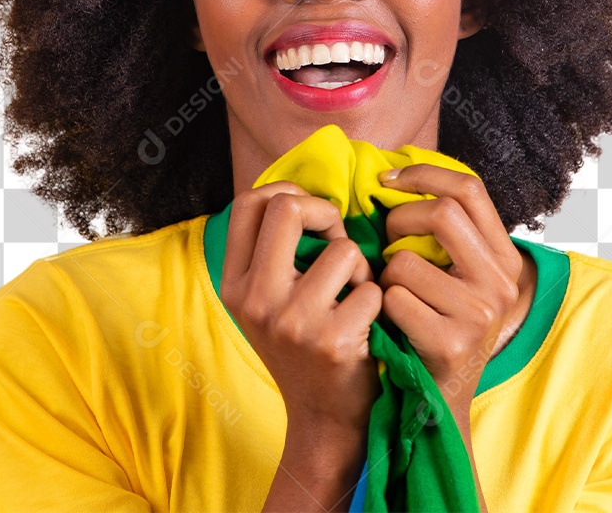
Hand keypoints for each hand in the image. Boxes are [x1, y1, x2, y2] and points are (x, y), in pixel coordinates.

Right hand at [220, 180, 384, 436]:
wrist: (323, 421)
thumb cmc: (304, 345)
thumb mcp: (269, 299)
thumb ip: (274, 249)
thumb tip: (303, 191)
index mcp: (235, 283)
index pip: (250, 202)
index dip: (287, 193)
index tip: (310, 215)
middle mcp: (255, 300)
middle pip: (288, 208)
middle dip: (325, 213)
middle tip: (337, 240)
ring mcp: (292, 321)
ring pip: (344, 248)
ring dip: (360, 266)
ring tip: (354, 293)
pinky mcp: (331, 340)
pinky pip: (370, 288)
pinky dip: (377, 300)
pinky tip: (367, 324)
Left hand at [376, 165, 527, 428]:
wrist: (440, 401)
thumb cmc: (436, 322)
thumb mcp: (457, 273)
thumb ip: (444, 231)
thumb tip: (390, 176)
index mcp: (505, 258)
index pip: (469, 188)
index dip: (424, 174)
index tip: (386, 180)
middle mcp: (501, 283)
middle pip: (442, 213)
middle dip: (398, 220)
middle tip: (385, 241)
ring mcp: (479, 315)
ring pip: (406, 260)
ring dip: (385, 273)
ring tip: (393, 293)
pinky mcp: (451, 344)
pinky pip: (394, 299)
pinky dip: (382, 306)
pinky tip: (392, 322)